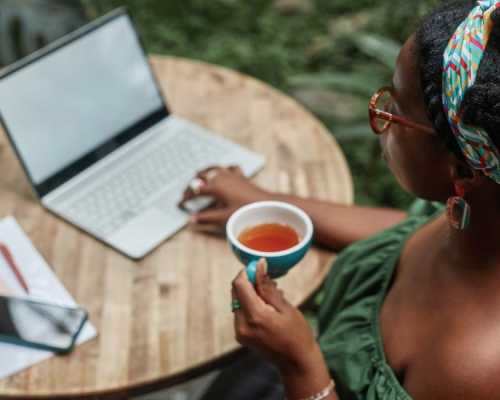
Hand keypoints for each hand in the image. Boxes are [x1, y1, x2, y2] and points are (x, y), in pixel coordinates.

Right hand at [179, 166, 267, 226]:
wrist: (268, 205)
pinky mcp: (241, 176)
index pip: (195, 190)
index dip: (186, 197)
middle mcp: (222, 177)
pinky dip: (223, 169)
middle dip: (193, 184)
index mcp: (215, 186)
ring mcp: (232, 174)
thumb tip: (191, 220)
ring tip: (198, 174)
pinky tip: (224, 171)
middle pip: (202, 176)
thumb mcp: (224, 217)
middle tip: (187, 193)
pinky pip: (230, 168)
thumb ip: (206, 218)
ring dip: (205, 171)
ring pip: (214, 168)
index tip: (180, 204)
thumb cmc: (246, 212)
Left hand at [232, 259, 321, 374]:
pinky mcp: (241, 335)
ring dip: (251, 292)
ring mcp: (240, 332)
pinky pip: (240, 312)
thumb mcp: (285, 307)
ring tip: (272, 294)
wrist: (297, 363)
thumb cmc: (297, 334)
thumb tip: (258, 265)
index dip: (247, 272)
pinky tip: (267, 306)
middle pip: (236, 291)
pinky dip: (250, 304)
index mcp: (255, 316)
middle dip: (249, 281)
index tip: (260, 266)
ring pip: (237, 300)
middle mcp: (242, 325)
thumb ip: (267, 287)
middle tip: (268, 281)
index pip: (239, 284)